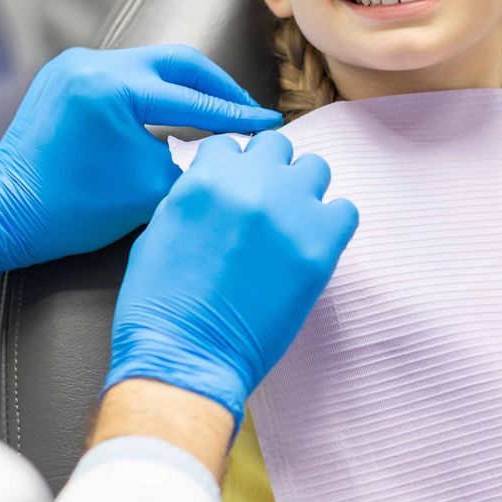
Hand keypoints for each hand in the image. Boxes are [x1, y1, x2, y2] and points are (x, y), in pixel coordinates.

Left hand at [0, 46, 280, 284]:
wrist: (5, 213)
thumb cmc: (74, 211)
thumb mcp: (149, 190)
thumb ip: (194, 162)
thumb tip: (229, 152)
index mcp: (112, 89)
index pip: (192, 99)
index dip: (236, 113)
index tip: (270, 122)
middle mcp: (91, 64)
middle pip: (177, 62)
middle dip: (218, 87)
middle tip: (248, 110)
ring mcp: (73, 65)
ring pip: (150, 64)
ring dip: (186, 86)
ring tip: (218, 111)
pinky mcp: (63, 75)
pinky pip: (123, 74)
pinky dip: (154, 90)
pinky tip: (174, 110)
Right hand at [106, 130, 358, 426]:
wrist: (186, 356)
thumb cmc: (160, 305)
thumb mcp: (157, 232)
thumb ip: (190, 196)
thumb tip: (212, 185)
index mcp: (205, 178)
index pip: (230, 145)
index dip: (232, 168)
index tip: (235, 189)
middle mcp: (250, 185)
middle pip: (276, 146)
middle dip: (269, 170)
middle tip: (265, 204)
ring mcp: (289, 214)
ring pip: (314, 169)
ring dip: (302, 190)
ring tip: (291, 223)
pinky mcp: (319, 248)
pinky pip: (344, 211)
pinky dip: (332, 223)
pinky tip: (313, 245)